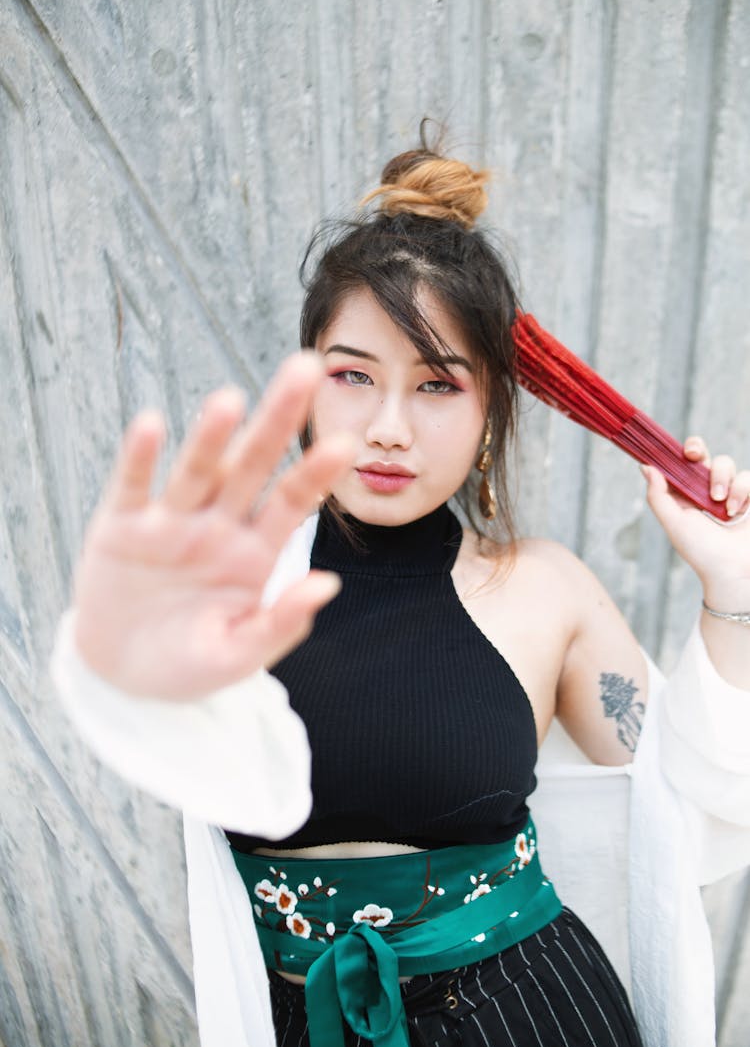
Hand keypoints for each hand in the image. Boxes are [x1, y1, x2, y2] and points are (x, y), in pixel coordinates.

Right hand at [73, 353, 354, 699]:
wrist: (122, 676)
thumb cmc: (189, 665)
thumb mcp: (238, 655)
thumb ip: (280, 623)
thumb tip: (328, 585)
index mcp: (254, 553)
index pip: (291, 504)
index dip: (315, 474)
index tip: (347, 445)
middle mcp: (217, 525)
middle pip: (252, 466)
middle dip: (277, 421)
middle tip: (306, 369)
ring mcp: (170, 522)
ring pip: (197, 470)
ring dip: (211, 436)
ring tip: (230, 399)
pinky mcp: (121, 526)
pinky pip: (133, 486)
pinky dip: (140, 458)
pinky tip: (152, 424)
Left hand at [641, 437, 749, 599]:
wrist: (734, 570)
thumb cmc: (702, 551)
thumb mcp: (674, 523)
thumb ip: (658, 496)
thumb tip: (645, 467)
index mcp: (684, 495)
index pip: (678, 464)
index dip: (674, 453)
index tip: (672, 450)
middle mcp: (705, 491)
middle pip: (701, 454)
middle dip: (696, 448)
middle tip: (694, 456)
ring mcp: (729, 492)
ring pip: (725, 463)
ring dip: (721, 480)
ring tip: (721, 506)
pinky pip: (747, 477)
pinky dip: (741, 491)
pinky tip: (736, 512)